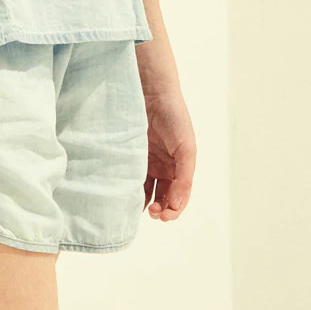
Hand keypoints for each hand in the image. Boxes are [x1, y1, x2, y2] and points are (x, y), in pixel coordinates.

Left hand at [141, 79, 195, 223]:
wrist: (151, 94)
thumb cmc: (174, 118)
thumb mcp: (186, 149)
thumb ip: (183, 178)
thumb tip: (175, 205)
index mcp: (180, 168)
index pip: (178, 197)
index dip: (173, 210)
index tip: (163, 215)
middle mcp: (164, 169)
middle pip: (162, 198)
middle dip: (160, 210)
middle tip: (153, 213)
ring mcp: (146, 164)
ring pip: (145, 192)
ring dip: (143, 204)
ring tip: (138, 209)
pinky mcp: (129, 158)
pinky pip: (129, 179)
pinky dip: (128, 190)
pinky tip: (125, 196)